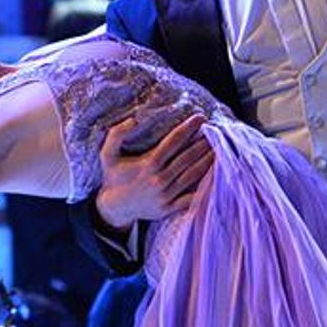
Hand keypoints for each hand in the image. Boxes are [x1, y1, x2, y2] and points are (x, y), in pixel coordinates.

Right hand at [94, 113, 214, 230]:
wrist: (114, 209)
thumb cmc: (113, 177)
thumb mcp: (107, 154)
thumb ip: (116, 135)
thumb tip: (133, 119)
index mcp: (148, 164)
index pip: (173, 142)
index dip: (188, 128)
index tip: (200, 117)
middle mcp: (160, 179)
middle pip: (188, 158)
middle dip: (203, 143)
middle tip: (217, 131)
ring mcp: (166, 195)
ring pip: (193, 176)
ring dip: (207, 162)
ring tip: (219, 149)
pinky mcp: (169, 208)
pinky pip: (191, 198)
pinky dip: (205, 189)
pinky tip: (215, 178)